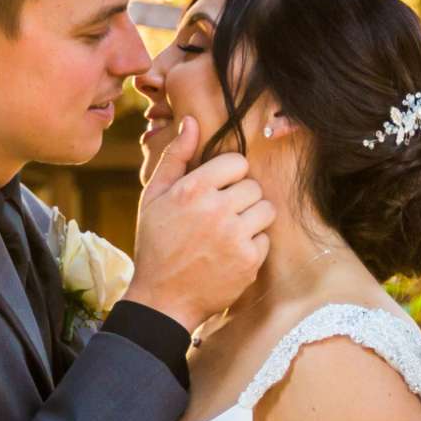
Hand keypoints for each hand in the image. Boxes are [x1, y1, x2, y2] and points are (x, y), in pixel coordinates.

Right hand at [121, 115, 272, 333]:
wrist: (162, 299)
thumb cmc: (156, 244)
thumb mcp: (154, 197)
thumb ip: (176, 157)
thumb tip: (192, 121)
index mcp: (192, 188)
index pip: (237, 162)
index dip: (229, 176)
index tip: (218, 191)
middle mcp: (216, 209)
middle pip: (254, 186)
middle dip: (242, 199)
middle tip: (223, 216)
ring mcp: (235, 236)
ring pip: (266, 210)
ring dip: (253, 219)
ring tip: (231, 232)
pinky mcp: (249, 261)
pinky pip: (266, 239)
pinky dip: (253, 246)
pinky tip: (231, 254)